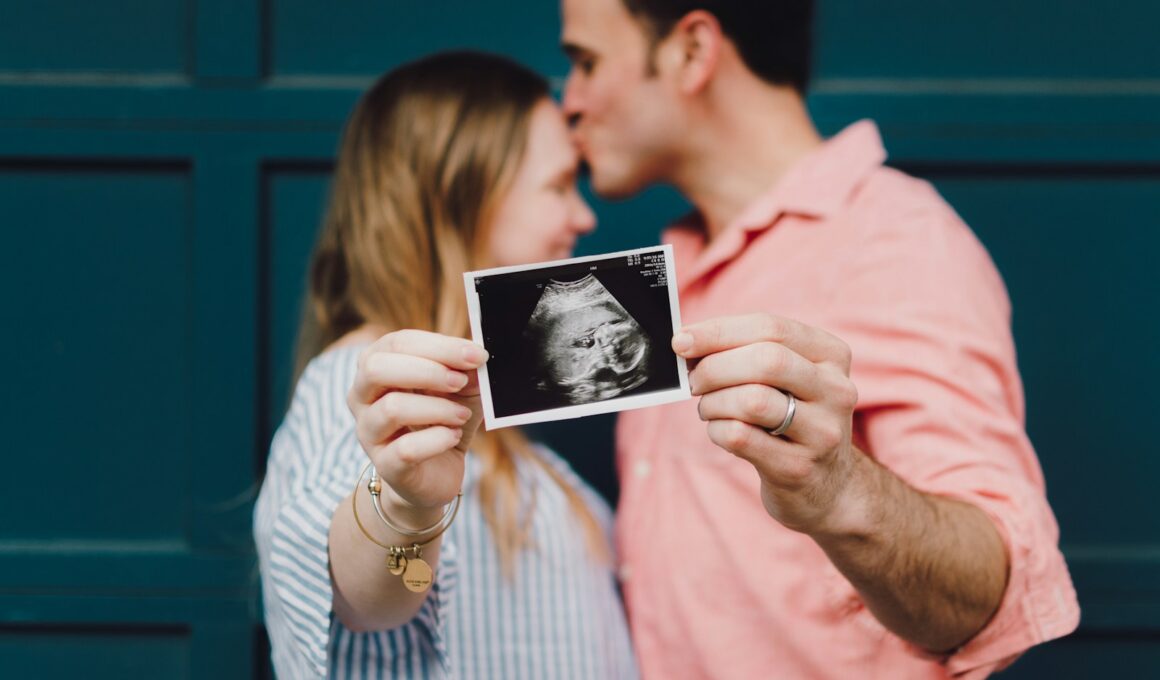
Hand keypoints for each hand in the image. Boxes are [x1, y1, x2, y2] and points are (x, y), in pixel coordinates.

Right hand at [347, 330, 487, 518]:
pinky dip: (437, 439)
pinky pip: (406, 449)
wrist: (437, 473)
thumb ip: (467, 370)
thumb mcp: (461, 389)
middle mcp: (362, 397)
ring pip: (392, 408)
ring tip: (462, 415)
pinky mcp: (385, 465)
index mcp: (377, 367)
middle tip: (460, 381)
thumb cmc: (443, 420)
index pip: (397, 343)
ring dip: (437, 408)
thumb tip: (477, 356)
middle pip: (377, 368)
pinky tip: (453, 436)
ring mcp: (368, 432)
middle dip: (427, 371)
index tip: (476, 355)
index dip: (439, 346)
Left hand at [674, 313, 859, 534]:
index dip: (719, 332)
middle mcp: (836, 390)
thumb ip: (746, 353)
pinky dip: (717, 430)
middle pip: (765, 361)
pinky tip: (720, 431)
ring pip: (752, 400)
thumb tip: (688, 342)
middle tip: (693, 381)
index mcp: (832, 356)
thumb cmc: (792, 419)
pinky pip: (741, 437)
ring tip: (709, 408)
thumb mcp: (787, 379)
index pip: (771, 328)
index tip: (682, 341)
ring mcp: (822, 432)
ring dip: (714, 402)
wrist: (827, 486)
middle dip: (715, 368)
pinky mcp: (799, 467)